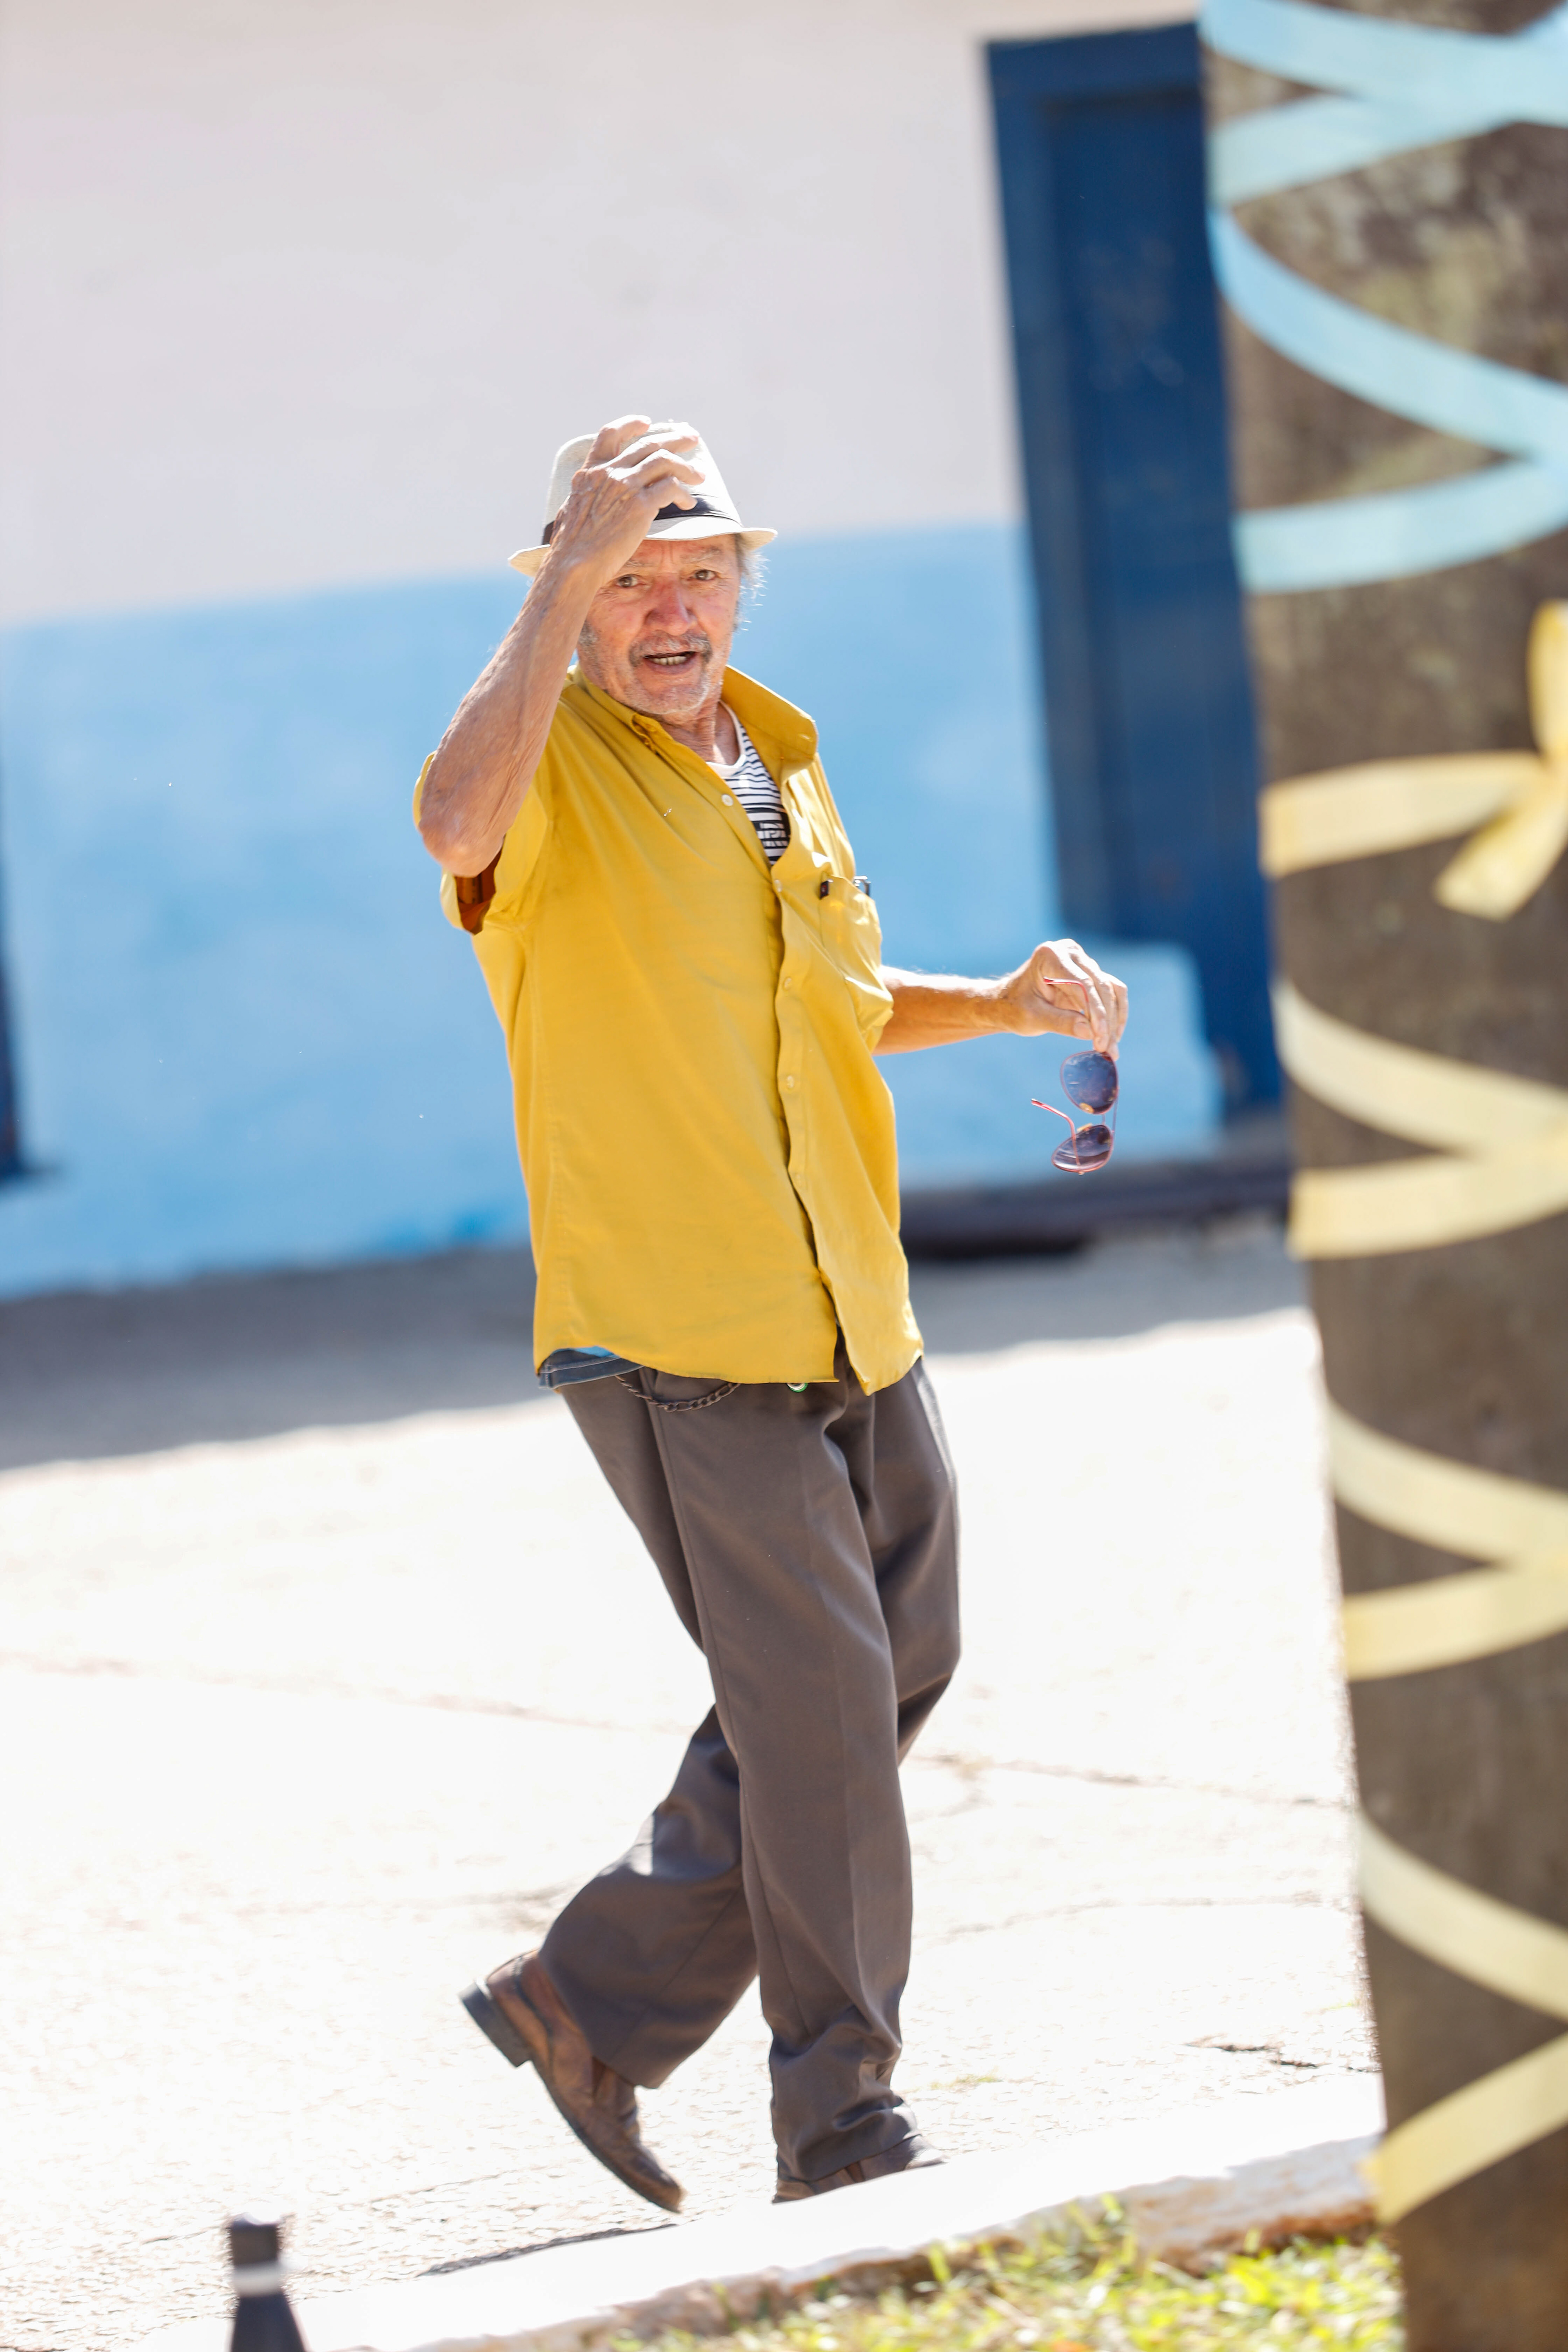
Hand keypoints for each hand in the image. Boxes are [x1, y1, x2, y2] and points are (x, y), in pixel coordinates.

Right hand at [542, 416, 705, 584]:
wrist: (574, 564)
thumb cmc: (572, 547)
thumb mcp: (572, 509)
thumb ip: (586, 497)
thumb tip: (588, 499)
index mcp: (591, 472)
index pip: (611, 434)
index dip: (631, 424)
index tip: (648, 423)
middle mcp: (609, 473)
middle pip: (648, 444)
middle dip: (674, 439)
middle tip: (691, 438)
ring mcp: (625, 486)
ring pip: (664, 460)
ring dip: (686, 466)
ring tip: (700, 475)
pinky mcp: (641, 506)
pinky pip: (671, 488)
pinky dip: (684, 493)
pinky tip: (688, 503)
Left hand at [1003, 939, 1127, 1055]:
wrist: (1007, 1002)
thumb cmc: (1014, 1008)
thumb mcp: (1032, 1018)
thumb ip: (1060, 1023)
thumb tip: (1090, 1033)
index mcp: (1051, 956)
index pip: (1083, 985)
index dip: (1096, 1013)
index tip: (1100, 1039)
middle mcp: (1069, 952)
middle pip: (1100, 986)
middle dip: (1106, 1020)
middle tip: (1107, 1049)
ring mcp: (1081, 960)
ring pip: (1110, 989)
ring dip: (1113, 1019)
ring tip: (1111, 1048)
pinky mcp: (1089, 973)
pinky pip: (1111, 992)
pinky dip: (1114, 1014)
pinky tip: (1113, 1036)